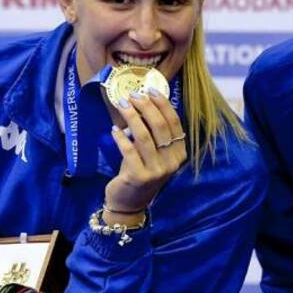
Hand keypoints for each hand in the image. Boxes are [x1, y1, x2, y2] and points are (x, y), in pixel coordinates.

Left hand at [104, 89, 186, 218]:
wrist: (129, 203)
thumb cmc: (139, 172)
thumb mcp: (152, 153)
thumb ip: (152, 134)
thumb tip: (143, 103)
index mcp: (179, 153)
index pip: (175, 123)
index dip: (163, 104)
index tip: (149, 90)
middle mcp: (172, 162)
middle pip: (161, 127)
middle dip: (146, 107)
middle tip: (132, 95)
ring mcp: (156, 171)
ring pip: (144, 136)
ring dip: (132, 117)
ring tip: (122, 105)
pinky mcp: (139, 177)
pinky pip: (129, 151)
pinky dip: (120, 138)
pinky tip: (113, 130)